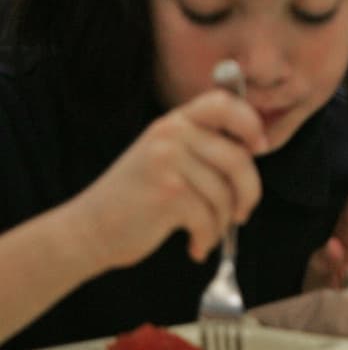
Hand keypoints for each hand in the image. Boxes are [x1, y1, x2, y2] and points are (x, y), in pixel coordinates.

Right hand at [72, 90, 266, 268]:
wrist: (88, 231)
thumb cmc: (136, 198)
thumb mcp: (166, 157)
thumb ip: (202, 146)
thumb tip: (255, 148)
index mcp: (175, 122)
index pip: (223, 103)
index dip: (250, 122)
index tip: (259, 148)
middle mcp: (171, 135)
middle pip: (238, 158)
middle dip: (249, 192)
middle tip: (243, 213)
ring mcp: (168, 162)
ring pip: (225, 194)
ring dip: (222, 223)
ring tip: (207, 233)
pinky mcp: (168, 193)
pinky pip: (209, 218)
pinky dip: (207, 239)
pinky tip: (195, 246)